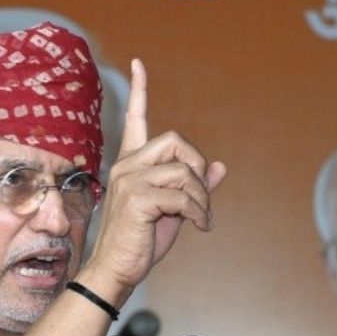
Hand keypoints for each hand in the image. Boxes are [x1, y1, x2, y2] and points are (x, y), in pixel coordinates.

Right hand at [82, 59, 226, 300]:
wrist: (117, 271)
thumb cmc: (141, 241)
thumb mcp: (173, 210)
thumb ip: (193, 186)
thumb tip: (219, 167)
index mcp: (131, 164)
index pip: (135, 119)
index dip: (139, 91)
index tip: (139, 64)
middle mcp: (126, 166)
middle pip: (175, 140)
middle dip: (197, 166)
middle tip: (201, 198)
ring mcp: (128, 180)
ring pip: (183, 170)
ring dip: (201, 198)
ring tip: (201, 219)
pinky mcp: (136, 199)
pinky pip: (182, 195)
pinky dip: (198, 211)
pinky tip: (198, 226)